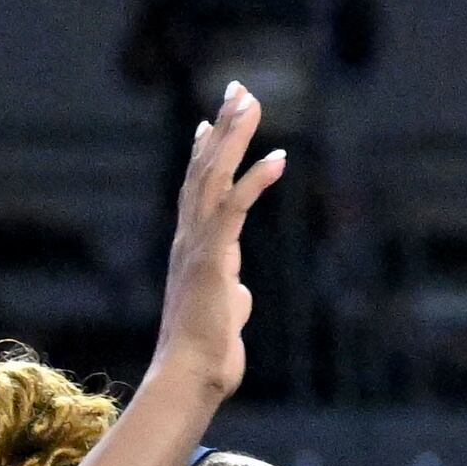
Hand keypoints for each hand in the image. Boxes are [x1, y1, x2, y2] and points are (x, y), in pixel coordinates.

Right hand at [153, 82, 283, 398]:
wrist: (191, 375)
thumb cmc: (206, 352)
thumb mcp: (223, 313)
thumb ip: (229, 292)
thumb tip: (238, 292)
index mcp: (192, 247)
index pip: (195, 188)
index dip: (203, 152)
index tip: (209, 121)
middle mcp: (189, 237)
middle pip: (202, 168)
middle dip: (222, 127)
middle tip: (237, 90)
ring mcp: (198, 244)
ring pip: (213, 176)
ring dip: (233, 136)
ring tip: (251, 101)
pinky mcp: (215, 257)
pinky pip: (236, 208)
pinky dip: (255, 180)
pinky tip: (277, 157)